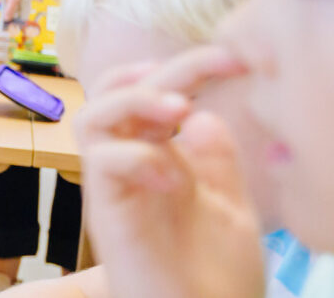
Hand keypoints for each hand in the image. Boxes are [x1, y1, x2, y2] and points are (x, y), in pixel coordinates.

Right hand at [80, 48, 263, 297]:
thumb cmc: (218, 280)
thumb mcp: (232, 206)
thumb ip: (217, 161)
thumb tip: (203, 115)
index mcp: (162, 158)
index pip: (156, 91)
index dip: (192, 65)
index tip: (240, 58)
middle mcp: (131, 166)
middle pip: (118, 90)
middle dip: (166, 68)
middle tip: (218, 64)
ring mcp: (116, 189)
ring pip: (93, 115)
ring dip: (134, 99)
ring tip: (178, 110)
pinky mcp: (107, 214)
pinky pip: (101, 163)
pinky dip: (137, 157)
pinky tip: (175, 180)